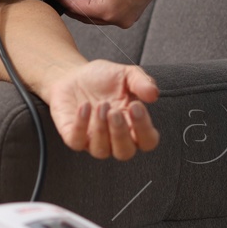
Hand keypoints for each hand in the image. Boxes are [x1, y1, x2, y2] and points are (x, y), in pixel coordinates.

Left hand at [39, 60, 159, 159]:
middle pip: (125, 152)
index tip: (136, 106)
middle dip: (120, 133)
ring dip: (102, 129)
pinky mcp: (73, 137)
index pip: (147, 141)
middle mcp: (115, 138)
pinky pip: (77, 142)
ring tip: (101, 105)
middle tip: (115, 112)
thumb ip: (142, 82)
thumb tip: (153, 93)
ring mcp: (93, 141)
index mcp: (133, 126)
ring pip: (101, 150)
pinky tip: (84, 106)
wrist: (73, 75)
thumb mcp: (126, 74)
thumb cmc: (102, 79)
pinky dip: (81, 125)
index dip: (144, 128)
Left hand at [52, 0, 174, 28]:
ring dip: (85, 3)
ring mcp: (127, 19)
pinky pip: (109, 11)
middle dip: (73, 2)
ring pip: (97, 14)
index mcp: (110, 11)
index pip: (78, 8)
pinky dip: (98, 3)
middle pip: (86, 15)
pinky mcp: (132, 14)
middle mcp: (119, 20)